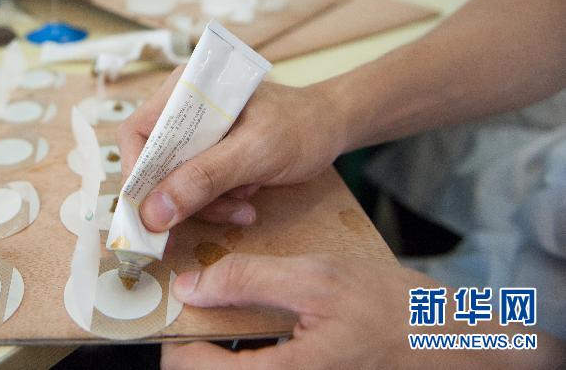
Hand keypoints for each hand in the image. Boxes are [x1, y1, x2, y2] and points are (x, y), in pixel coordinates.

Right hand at [117, 67, 348, 230]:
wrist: (332, 127)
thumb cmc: (300, 126)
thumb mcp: (253, 153)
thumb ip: (204, 179)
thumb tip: (153, 212)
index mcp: (184, 91)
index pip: (135, 133)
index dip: (136, 173)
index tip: (152, 211)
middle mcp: (182, 109)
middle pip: (152, 163)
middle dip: (180, 196)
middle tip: (210, 216)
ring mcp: (195, 134)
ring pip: (174, 182)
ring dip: (206, 205)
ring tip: (242, 209)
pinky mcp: (209, 154)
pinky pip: (196, 188)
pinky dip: (218, 203)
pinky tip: (247, 203)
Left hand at [162, 253, 563, 368]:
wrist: (455, 347)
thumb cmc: (397, 312)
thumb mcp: (318, 278)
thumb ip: (249, 280)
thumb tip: (192, 286)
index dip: (174, 336)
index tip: (175, 304)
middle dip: (198, 340)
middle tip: (200, 302)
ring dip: (221, 347)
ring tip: (228, 306)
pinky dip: (248, 353)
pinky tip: (260, 324)